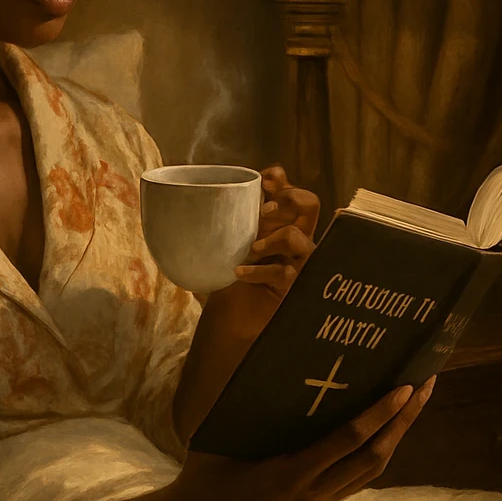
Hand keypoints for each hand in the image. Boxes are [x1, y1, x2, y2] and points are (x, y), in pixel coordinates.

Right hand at [167, 379, 435, 500]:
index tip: (404, 389)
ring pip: (370, 472)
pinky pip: (355, 481)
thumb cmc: (207, 470)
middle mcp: (312, 495)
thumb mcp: (227, 433)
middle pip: (372, 458)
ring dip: (395, 438)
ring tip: (414, 405)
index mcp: (289, 474)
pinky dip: (373, 454)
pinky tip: (384, 432)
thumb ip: (253, 405)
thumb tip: (275, 360)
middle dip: (402, 422)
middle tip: (425, 387)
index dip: (379, 415)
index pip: (348, 441)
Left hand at [202, 165, 318, 341]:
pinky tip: (239, 273)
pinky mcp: (294, 286)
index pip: (290, 191)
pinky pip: (285, 271)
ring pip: (299, 236)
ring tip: (252, 248)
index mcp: (277, 222)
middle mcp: (293, 238)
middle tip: (263, 211)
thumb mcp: (223, 245)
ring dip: (274, 237)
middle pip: (310, 204)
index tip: (264, 181)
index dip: (281, 180)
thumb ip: (220, 222)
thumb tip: (191, 198)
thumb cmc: (226, 278)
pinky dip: (259, 271)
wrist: (230, 320)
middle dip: (289, 200)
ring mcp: (297, 261)